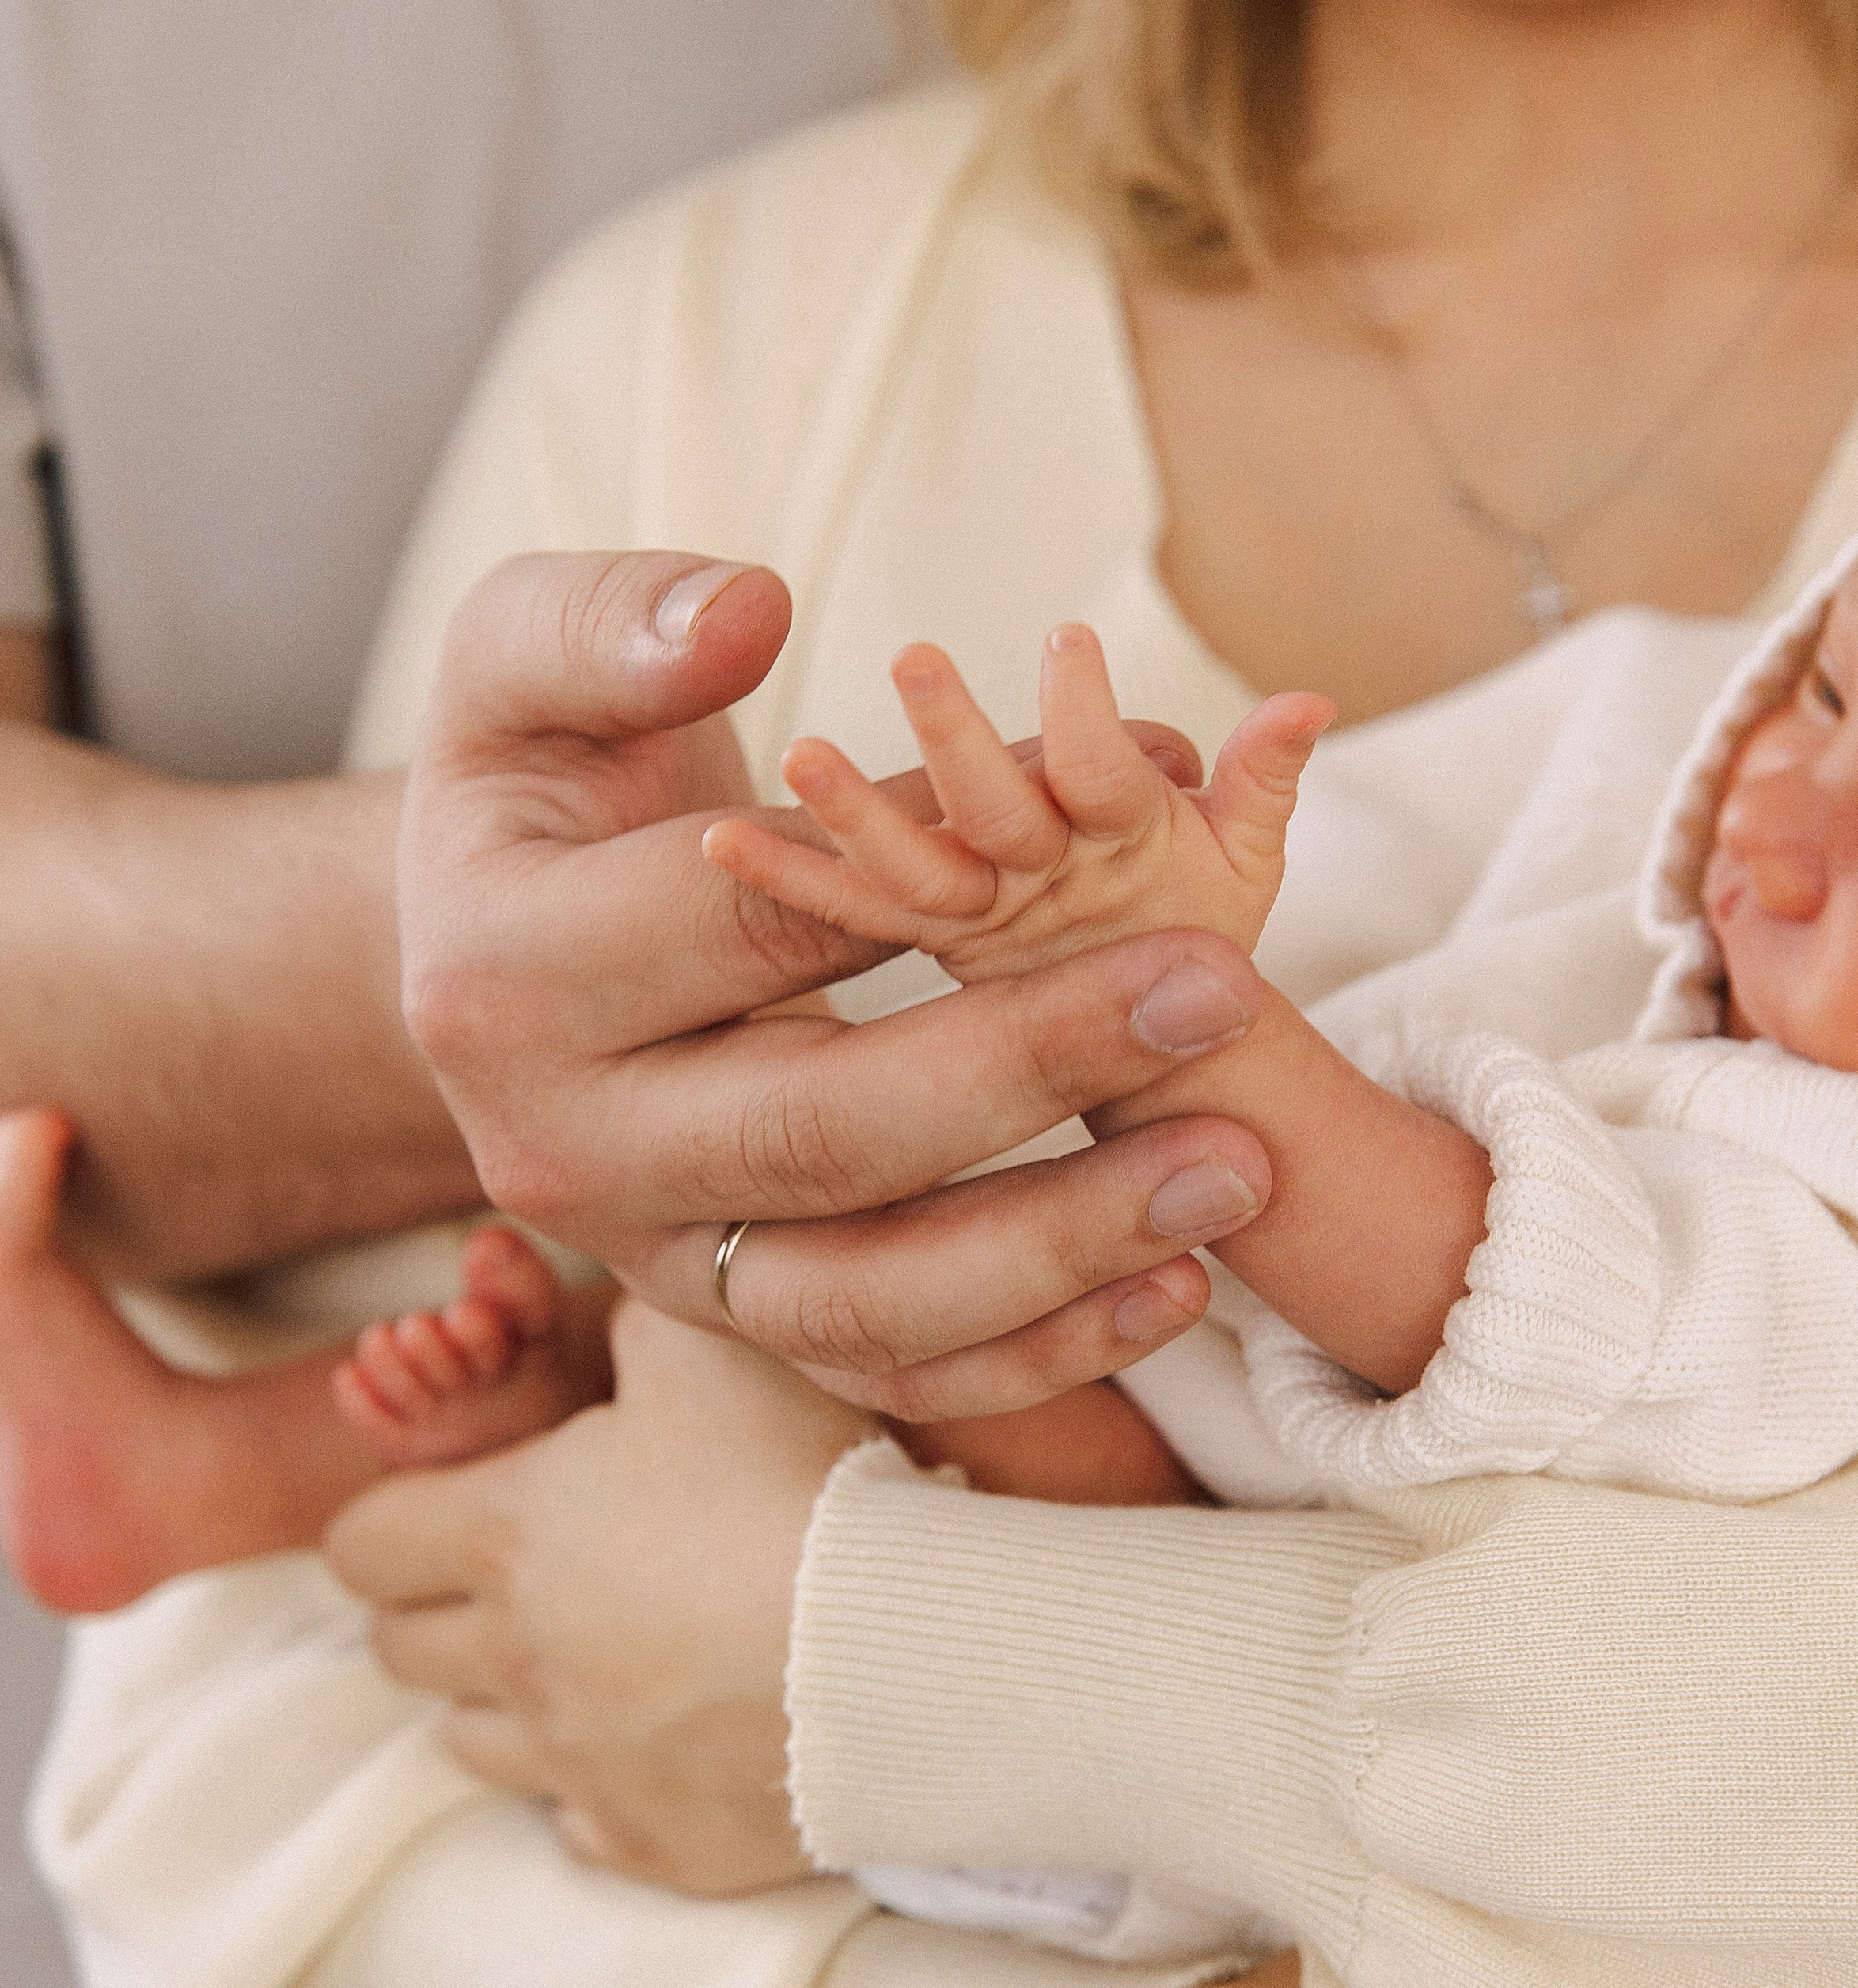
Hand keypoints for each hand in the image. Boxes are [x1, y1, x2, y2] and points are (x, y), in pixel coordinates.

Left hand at [323, 1300, 871, 1891]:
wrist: (916, 1647)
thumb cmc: (799, 1479)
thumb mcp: (710, 1346)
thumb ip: (637, 1310)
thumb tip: (617, 1293)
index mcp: (508, 1534)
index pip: (361, 1543)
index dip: (393, 1516)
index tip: (453, 1501)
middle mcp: (518, 1660)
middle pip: (400, 1650)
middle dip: (438, 1607)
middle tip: (524, 1571)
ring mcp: (578, 1763)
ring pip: (471, 1744)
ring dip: (506, 1699)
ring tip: (592, 1654)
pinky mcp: (651, 1844)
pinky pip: (578, 1824)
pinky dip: (601, 1783)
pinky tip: (666, 1739)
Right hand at [401, 547, 1282, 1415]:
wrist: (499, 963)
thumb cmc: (542, 790)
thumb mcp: (524, 663)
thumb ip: (611, 621)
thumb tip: (748, 611)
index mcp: (506, 974)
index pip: (748, 931)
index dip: (939, 878)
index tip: (1136, 817)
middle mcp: (563, 1147)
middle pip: (816, 1141)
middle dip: (1035, 1075)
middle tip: (1225, 997)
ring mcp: (653, 1259)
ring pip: (858, 1304)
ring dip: (1059, 1256)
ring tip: (1229, 1175)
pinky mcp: (735, 1324)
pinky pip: (888, 1375)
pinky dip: (1037, 1356)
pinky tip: (1175, 1284)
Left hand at [701, 623, 1330, 977]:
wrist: (1158, 1059)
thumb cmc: (1200, 926)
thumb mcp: (1246, 856)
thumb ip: (1264, 777)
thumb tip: (1310, 700)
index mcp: (1129, 852)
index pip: (1106, 779)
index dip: (1088, 716)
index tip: (1065, 637)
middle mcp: (1045, 891)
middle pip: (997, 820)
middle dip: (957, 743)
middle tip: (912, 658)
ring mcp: (980, 922)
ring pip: (912, 875)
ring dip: (852, 815)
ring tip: (800, 752)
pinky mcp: (925, 942)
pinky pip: (848, 916)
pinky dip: (789, 877)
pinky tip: (722, 839)